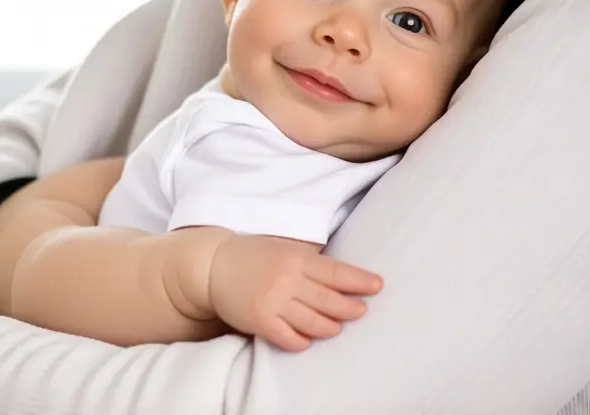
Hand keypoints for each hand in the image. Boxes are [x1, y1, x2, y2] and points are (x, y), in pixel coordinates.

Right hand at [208, 235, 382, 350]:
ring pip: (312, 321)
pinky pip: (287, 337)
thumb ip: (307, 258)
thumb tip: (340, 272)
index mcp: (295, 258)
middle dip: (350, 307)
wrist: (212, 266)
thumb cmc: (252, 255)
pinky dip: (301, 341)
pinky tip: (308, 341)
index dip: (359, 280)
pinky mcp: (259, 321)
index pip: (336, 272)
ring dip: (330, 327)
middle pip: (329, 299)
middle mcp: (287, 280)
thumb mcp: (282, 247)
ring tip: (338, 328)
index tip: (378, 286)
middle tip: (362, 312)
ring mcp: (273, 301)